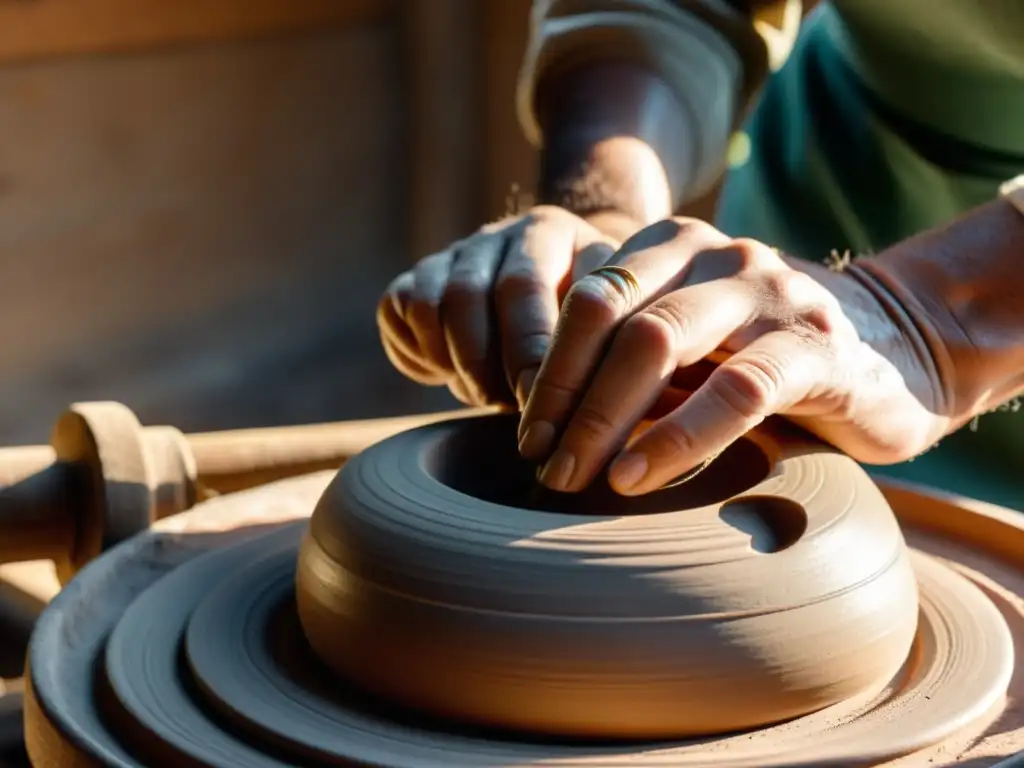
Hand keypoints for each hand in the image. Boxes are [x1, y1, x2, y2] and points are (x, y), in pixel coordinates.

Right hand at [377, 206, 624, 406]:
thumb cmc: (593, 319)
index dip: (526, 348)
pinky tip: (454, 376)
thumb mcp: (611, 318)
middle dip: (483, 361)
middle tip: (502, 405)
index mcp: (549, 232)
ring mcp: (453, 255)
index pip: (526, 285)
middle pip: (469, 294)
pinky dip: (422, 353)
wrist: (556, 294)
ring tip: (485, 395)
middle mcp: (498, 234)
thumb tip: (591, 394)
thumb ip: (603, 341)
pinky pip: (402, 313)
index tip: (534, 401)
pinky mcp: (414, 279)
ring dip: (455, 362)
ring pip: (431, 306)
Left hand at [517, 218, 946, 494]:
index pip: (587, 298)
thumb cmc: (764, 361)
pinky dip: (677, 436)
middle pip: (611, 317)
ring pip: (659, 342)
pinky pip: (734, 390)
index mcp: (675, 246)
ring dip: (603, 418)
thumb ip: (629, 366)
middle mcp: (717, 254)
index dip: (545, 368)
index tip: (524, 433)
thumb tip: (544, 428)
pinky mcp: (816, 346)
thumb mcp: (689, 353)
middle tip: (541, 463)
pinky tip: (637, 476)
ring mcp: (769, 293)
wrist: (894, 352)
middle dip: (563, 397)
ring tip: (574, 476)